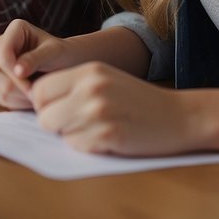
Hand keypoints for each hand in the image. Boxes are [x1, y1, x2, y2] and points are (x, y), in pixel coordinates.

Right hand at [0, 19, 81, 109]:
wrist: (60, 65)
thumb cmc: (59, 55)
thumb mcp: (54, 53)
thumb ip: (36, 59)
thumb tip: (17, 71)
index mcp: (15, 29)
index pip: (3, 53)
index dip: (14, 74)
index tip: (32, 88)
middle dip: (14, 88)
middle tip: (34, 96)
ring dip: (12, 97)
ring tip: (32, 98)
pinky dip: (8, 101)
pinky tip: (24, 100)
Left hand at [32, 62, 197, 156]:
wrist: (181, 116)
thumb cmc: (139, 100)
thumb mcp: (105, 78)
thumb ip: (73, 85)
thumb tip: (37, 103)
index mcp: (88, 71)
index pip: (40, 89)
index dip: (44, 104)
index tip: (60, 110)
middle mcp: (90, 88)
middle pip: (43, 113)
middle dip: (54, 122)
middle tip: (77, 123)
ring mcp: (98, 112)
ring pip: (57, 131)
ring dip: (71, 135)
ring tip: (94, 129)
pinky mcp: (108, 135)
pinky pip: (77, 146)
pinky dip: (87, 146)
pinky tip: (107, 138)